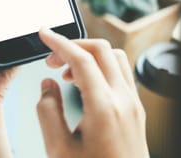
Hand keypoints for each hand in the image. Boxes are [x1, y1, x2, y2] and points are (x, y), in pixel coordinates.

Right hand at [36, 29, 149, 157]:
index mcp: (103, 107)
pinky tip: (84, 84)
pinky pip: (121, 73)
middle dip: (73, 45)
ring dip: (89, 56)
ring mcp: (133, 105)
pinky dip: (100, 67)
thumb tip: (48, 86)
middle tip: (51, 57)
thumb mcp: (59, 150)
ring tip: (67, 72)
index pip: (81, 59)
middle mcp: (123, 101)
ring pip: (115, 58)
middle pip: (101, 50)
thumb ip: (47, 112)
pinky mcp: (136, 111)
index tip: (44, 34)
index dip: (59, 42)